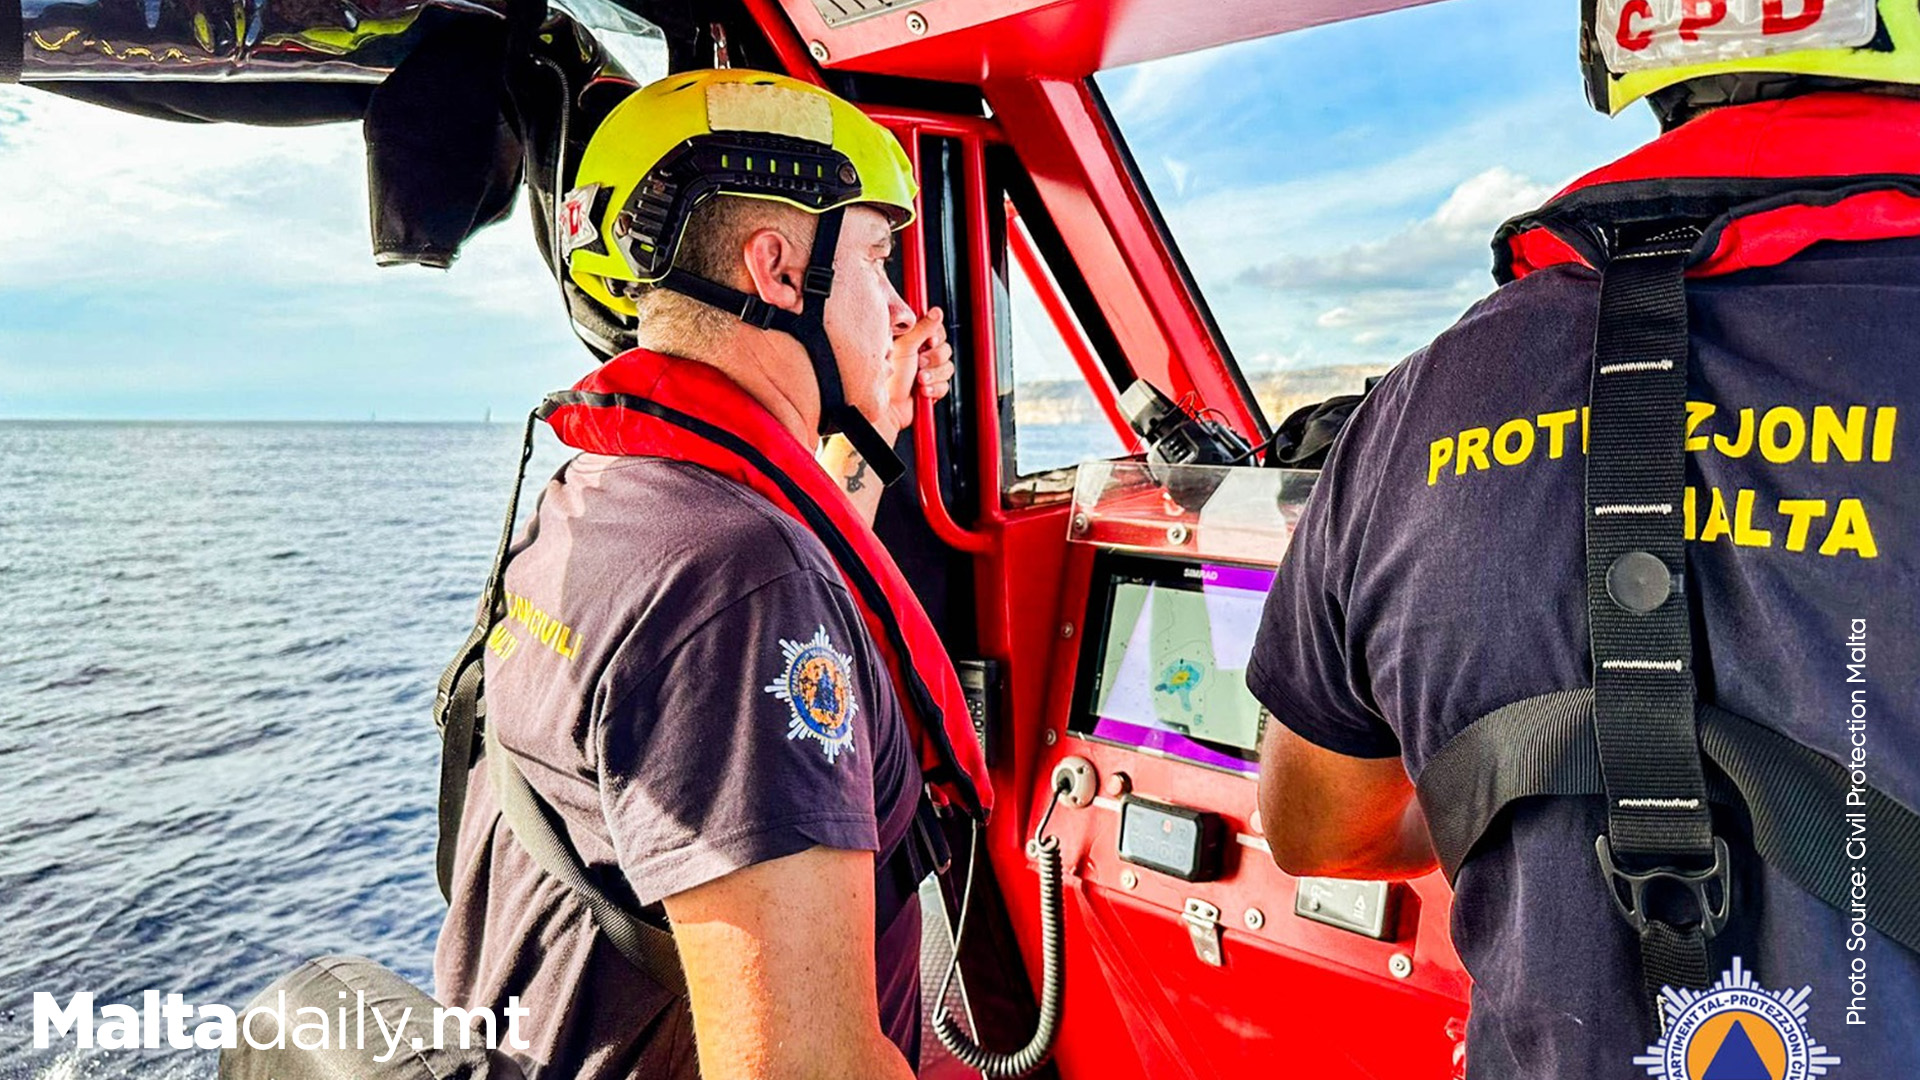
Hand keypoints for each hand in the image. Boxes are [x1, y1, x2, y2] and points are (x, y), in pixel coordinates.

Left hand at [881, 306, 953, 437]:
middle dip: (934, 358)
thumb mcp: (905, 347)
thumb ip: (922, 328)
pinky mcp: (932, 387)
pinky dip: (935, 389)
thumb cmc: (888, 378)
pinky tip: (922, 391)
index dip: (936, 335)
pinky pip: (946, 385)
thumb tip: (937, 311)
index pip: (936, 330)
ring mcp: (927, 371)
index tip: (928, 341)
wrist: (887, 409)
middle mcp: (921, 354)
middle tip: (919, 363)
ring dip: (934, 375)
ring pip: (948, 367)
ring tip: (918, 380)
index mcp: (913, 340)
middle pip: (945, 348)